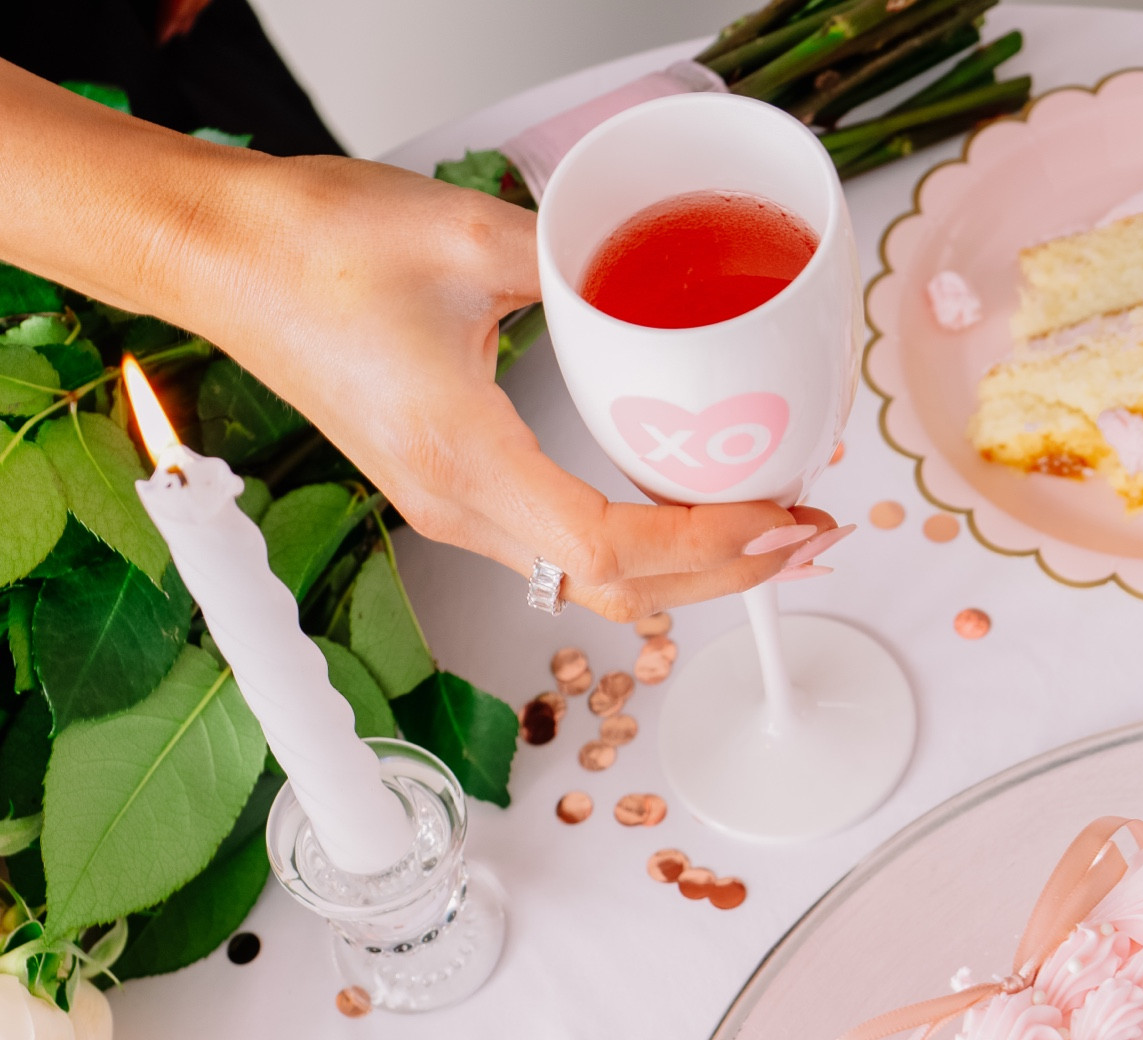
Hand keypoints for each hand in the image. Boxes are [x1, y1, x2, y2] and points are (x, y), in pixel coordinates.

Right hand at [195, 154, 838, 620]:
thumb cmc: (312, 249)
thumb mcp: (469, 231)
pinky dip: (634, 545)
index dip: (712, 548)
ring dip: (683, 569)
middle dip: (723, 577)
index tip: (783, 522)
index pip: (615, 547)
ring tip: (761, 530)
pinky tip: (678, 511)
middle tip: (805, 537)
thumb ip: (577, 263)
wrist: (223, 258)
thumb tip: (655, 282)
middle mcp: (459, 509)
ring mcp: (452, 510)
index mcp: (466, 462)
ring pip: (589, 582)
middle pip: (616, 591)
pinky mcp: (450, 490)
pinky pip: (560, 548)